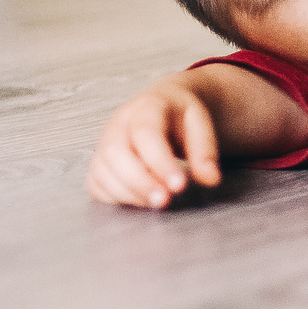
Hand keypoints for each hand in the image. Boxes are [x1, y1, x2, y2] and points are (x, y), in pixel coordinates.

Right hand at [88, 74, 224, 208]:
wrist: (164, 105)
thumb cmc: (180, 116)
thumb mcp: (200, 123)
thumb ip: (205, 151)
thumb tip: (210, 179)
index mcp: (146, 107)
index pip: (145, 133)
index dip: (160, 162)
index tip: (179, 185)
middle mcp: (119, 123)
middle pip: (115, 152)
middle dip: (138, 182)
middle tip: (164, 201)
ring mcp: (105, 143)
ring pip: (102, 170)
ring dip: (128, 193)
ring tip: (157, 203)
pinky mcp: (100, 162)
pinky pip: (97, 183)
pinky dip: (115, 197)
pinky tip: (140, 201)